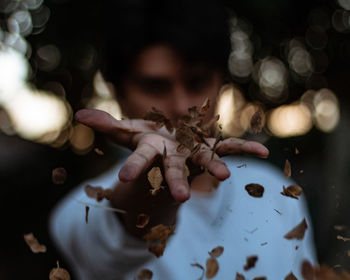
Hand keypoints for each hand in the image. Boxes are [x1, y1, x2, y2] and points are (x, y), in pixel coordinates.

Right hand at [75, 109, 268, 202]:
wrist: (171, 148)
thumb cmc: (147, 141)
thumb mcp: (126, 131)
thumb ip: (106, 124)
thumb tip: (79, 115)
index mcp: (152, 150)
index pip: (141, 159)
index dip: (134, 167)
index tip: (127, 178)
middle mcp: (174, 155)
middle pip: (174, 169)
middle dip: (176, 181)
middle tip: (182, 198)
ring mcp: (194, 152)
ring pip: (205, 159)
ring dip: (215, 167)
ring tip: (226, 177)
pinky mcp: (212, 146)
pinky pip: (231, 146)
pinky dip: (246, 148)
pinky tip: (264, 152)